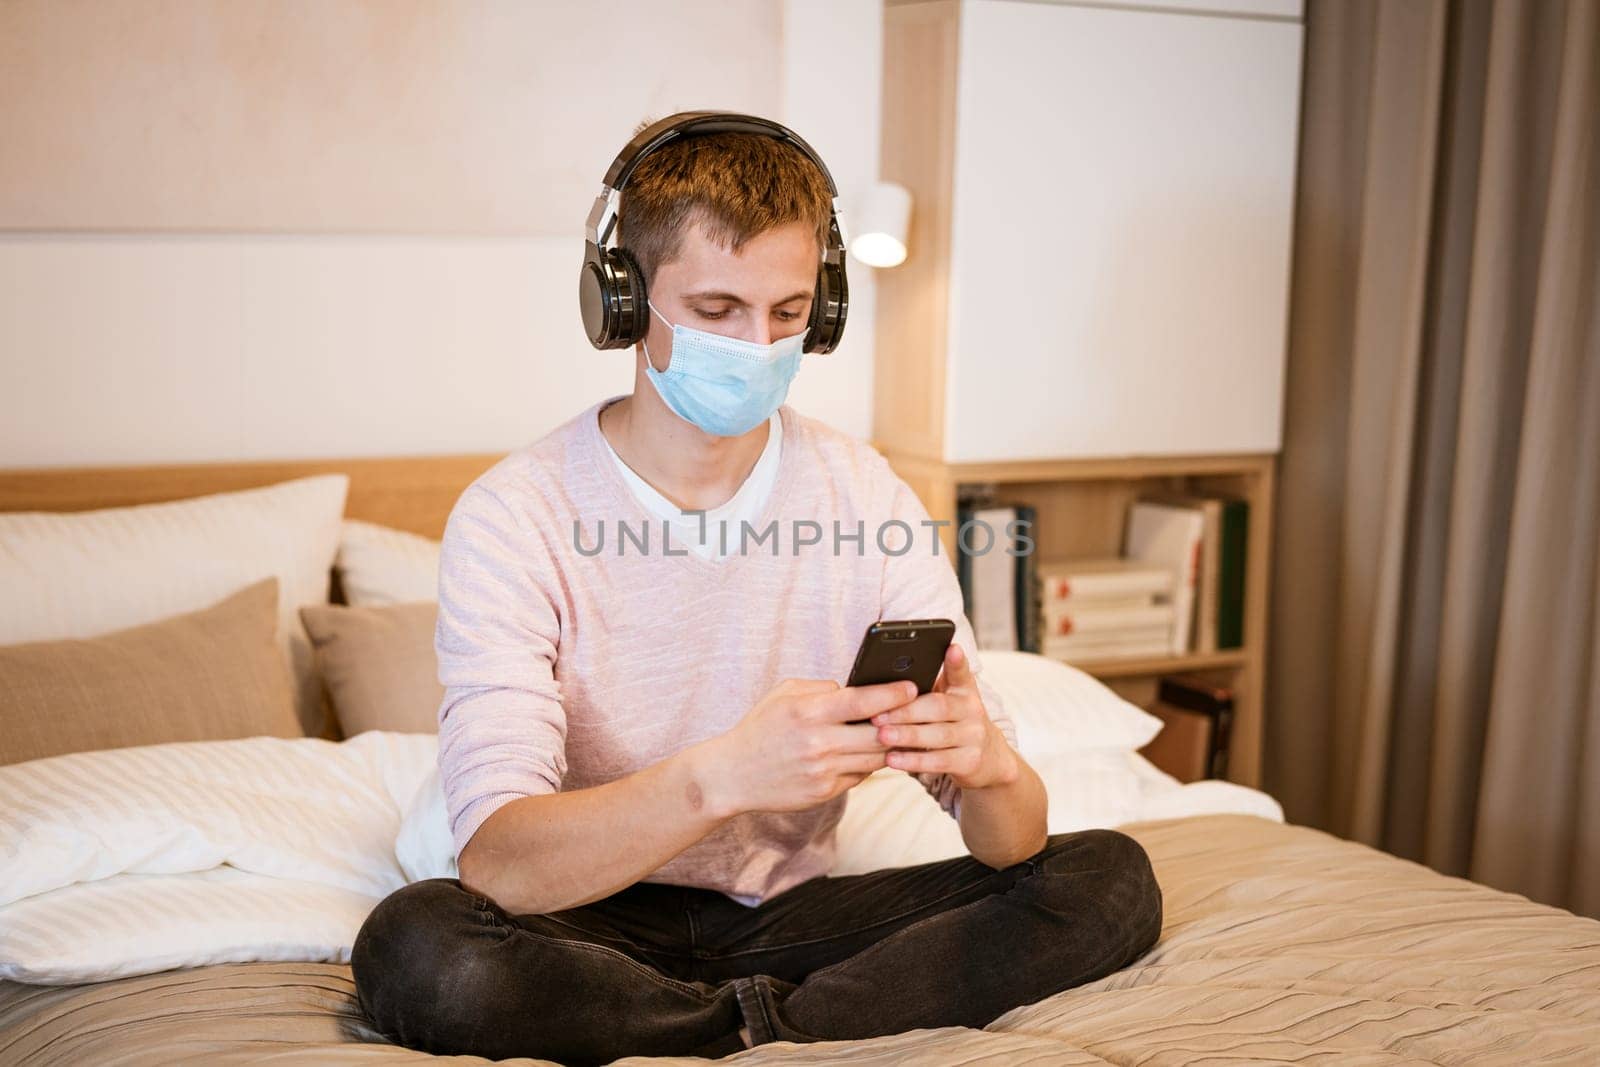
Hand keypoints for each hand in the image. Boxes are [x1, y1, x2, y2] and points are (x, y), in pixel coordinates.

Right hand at [704, 677, 918, 815]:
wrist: (733, 775)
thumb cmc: (761, 727)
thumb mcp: (785, 694)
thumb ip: (822, 689)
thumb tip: (859, 689)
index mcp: (808, 711)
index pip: (862, 701)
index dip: (893, 693)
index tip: (912, 687)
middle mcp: (818, 743)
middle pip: (878, 733)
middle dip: (901, 722)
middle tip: (918, 712)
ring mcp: (823, 771)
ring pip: (875, 757)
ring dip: (890, 745)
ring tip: (901, 732)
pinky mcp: (824, 792)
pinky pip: (860, 776)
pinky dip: (868, 763)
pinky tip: (869, 753)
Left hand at [869, 644, 1017, 790]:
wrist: (988, 759)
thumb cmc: (952, 724)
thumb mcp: (947, 701)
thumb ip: (925, 689)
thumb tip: (886, 682)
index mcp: (964, 690)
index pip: (961, 672)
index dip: (957, 661)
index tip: (952, 647)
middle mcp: (973, 710)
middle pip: (939, 707)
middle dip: (906, 711)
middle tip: (877, 714)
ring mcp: (974, 736)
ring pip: (938, 735)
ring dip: (907, 735)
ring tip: (881, 735)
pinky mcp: (971, 761)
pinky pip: (939, 761)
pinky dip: (914, 761)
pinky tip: (893, 759)